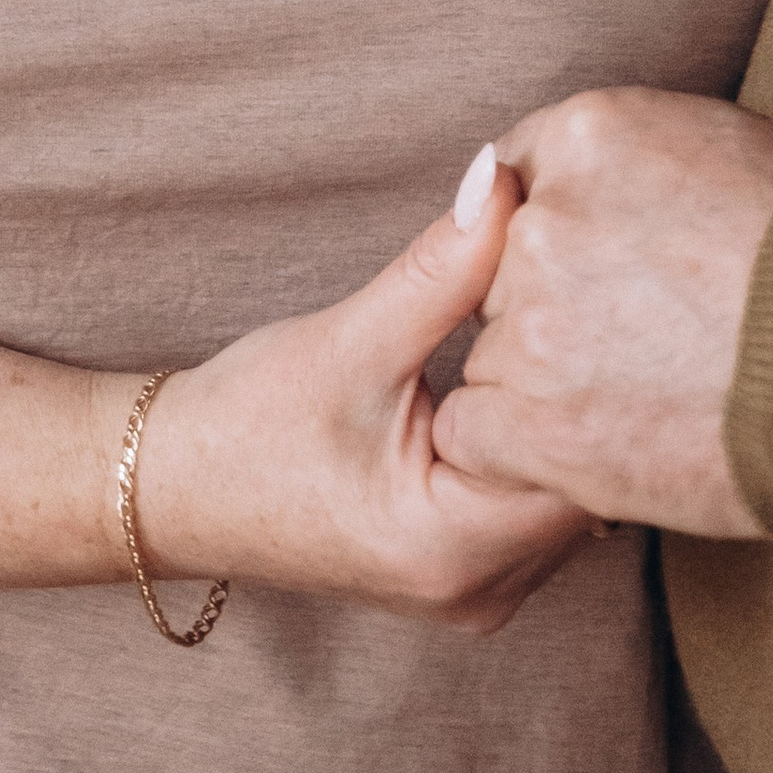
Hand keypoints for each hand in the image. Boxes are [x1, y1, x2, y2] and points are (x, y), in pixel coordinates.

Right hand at [130, 153, 593, 632]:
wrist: (178, 488)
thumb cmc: (250, 423)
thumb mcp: (352, 338)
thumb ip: (442, 268)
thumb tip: (506, 183)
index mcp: (454, 549)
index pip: (584, 460)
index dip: (594, 368)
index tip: (590, 289)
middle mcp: (482, 590)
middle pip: (589, 480)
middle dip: (586, 387)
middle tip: (587, 293)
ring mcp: (479, 589)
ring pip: (569, 489)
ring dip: (563, 411)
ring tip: (556, 328)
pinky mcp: (469, 568)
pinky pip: (537, 499)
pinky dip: (535, 436)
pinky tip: (523, 376)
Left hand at [430, 90, 772, 536]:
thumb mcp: (733, 151)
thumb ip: (641, 171)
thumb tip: (612, 207)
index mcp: (591, 131)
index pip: (520, 186)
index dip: (564, 246)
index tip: (608, 284)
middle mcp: (544, 215)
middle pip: (505, 276)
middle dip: (560, 316)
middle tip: (646, 353)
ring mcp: (537, 317)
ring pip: (495, 359)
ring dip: (549, 392)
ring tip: (648, 409)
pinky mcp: (539, 419)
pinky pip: (478, 436)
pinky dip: (527, 457)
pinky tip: (598, 455)